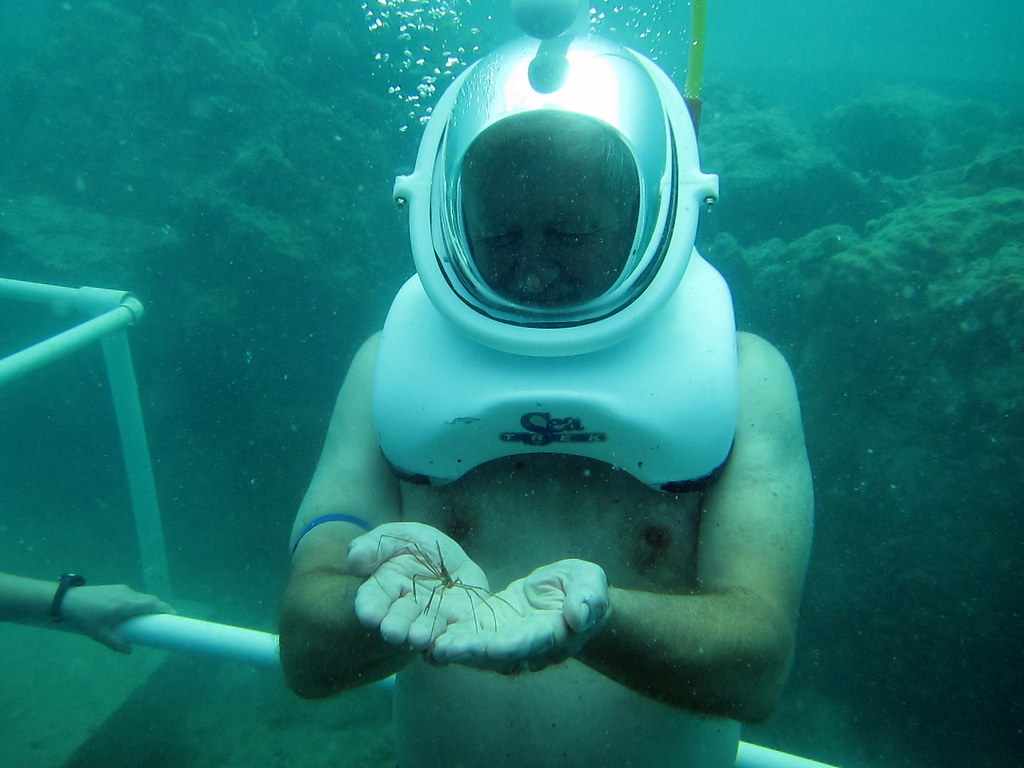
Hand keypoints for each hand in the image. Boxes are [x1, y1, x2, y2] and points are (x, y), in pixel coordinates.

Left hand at [61, 585, 173, 653]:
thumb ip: (116, 643)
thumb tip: (129, 651)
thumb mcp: (100, 634)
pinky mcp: (114, 588)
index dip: (165, 609)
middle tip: (160, 621)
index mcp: (127, 605)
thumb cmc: (84, 618)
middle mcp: (128, 594)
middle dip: (158, 608)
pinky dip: (137, 602)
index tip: (174, 616)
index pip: (153, 604)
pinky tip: (127, 612)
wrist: (67, 600)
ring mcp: (121, 589)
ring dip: (146, 605)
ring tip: (144, 618)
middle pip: (150, 599)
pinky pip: (132, 595)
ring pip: (141, 597)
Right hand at [347, 522, 492, 650]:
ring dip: (422, 636)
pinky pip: (454, 640)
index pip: (373, 598)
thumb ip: (375, 545)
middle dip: (396, 625)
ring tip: (419, 638)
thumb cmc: (420, 548)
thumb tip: (354, 559)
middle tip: (393, 632)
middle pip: (399, 620)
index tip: (369, 614)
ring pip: (425, 632)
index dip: (370, 606)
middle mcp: (408, 610)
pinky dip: (451, 646)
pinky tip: (449, 646)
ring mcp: (433, 621)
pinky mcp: (458, 627)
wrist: (456, 563)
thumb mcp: (401, 536)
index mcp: (388, 586)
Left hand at [428, 559, 610, 673]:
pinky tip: (422, 634)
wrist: (570, 599)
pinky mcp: (488, 630)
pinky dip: (446, 636)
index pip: (531, 641)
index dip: (512, 644)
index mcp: (552, 635)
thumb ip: (588, 598)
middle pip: (494, 653)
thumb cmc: (584, 589)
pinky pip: (466, 636)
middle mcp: (524, 647)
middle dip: (469, 651)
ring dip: (452, 648)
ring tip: (427, 643)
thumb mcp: (591, 584)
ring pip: (475, 650)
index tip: (493, 646)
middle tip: (444, 648)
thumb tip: (580, 616)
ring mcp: (504, 641)